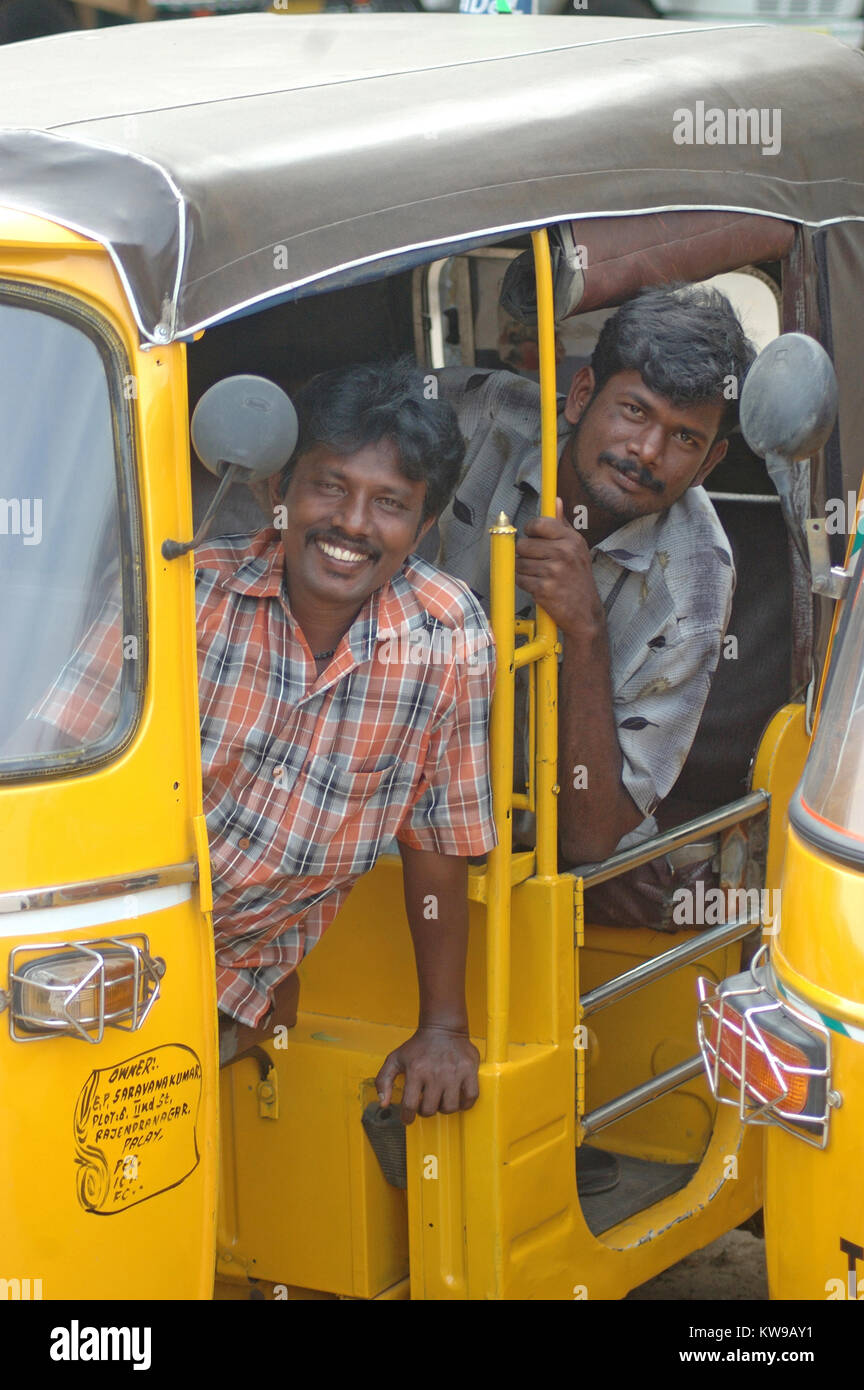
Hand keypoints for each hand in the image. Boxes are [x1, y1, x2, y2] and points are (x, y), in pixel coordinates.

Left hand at [375, 1025, 479, 1124]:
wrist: (443, 1027)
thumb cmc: (418, 1045)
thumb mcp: (395, 1058)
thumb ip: (384, 1080)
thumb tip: (383, 1103)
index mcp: (416, 1071)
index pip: (410, 1105)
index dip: (407, 1117)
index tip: (408, 1118)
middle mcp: (435, 1073)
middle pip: (430, 1109)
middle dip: (425, 1111)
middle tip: (425, 1103)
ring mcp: (454, 1073)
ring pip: (450, 1107)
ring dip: (443, 1108)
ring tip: (440, 1100)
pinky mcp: (469, 1070)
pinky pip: (470, 1097)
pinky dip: (465, 1104)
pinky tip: (457, 1100)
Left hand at [516, 498, 603, 639]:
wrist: (585, 612)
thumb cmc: (578, 579)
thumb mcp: (577, 548)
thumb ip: (562, 524)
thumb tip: (555, 500)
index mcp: (571, 540)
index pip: (538, 524)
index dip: (530, 531)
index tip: (533, 538)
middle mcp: (564, 553)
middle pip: (524, 544)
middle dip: (526, 554)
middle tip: (538, 562)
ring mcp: (553, 571)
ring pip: (519, 562)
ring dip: (524, 570)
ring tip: (539, 576)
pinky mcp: (544, 588)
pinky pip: (520, 579)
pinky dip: (525, 583)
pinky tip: (538, 586)